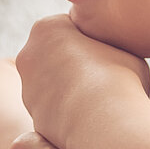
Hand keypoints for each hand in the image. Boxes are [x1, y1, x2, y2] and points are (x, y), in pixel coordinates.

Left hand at [13, 15, 149, 148]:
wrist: (105, 121)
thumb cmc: (119, 77)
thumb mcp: (121, 46)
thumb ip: (106, 44)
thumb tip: (107, 53)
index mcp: (47, 28)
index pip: (69, 27)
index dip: (93, 41)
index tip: (110, 53)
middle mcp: (28, 55)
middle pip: (56, 56)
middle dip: (75, 65)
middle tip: (105, 76)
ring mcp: (28, 88)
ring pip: (54, 85)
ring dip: (71, 90)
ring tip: (101, 99)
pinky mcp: (34, 117)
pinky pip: (57, 110)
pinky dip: (71, 112)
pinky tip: (91, 116)